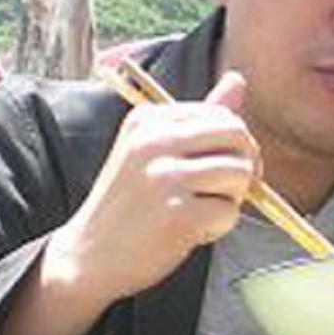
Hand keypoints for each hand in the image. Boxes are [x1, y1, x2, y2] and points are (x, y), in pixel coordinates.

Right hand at [43, 71, 259, 302]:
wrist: (89, 255)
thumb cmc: (128, 205)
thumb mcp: (153, 150)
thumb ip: (198, 118)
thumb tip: (238, 79)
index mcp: (148, 119)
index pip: (221, 114)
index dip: (237, 144)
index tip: (225, 168)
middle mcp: (154, 141)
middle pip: (237, 136)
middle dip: (245, 165)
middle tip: (229, 191)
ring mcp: (165, 177)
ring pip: (240, 173)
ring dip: (232, 199)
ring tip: (202, 210)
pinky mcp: (177, 214)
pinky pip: (229, 212)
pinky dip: (219, 227)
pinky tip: (191, 231)